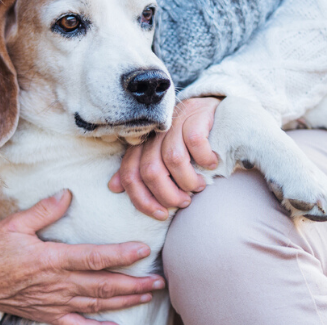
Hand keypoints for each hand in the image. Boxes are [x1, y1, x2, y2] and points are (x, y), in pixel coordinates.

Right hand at [0, 190, 163, 324]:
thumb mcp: (14, 224)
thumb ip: (43, 211)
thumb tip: (67, 194)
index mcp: (49, 259)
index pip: (93, 258)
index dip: (119, 255)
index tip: (141, 250)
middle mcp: (56, 284)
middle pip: (102, 285)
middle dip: (134, 283)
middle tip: (159, 279)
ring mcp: (53, 303)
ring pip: (96, 305)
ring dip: (125, 301)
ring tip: (147, 294)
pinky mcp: (47, 316)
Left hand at [108, 97, 221, 218]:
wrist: (212, 111)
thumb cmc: (185, 143)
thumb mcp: (160, 157)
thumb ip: (138, 171)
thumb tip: (113, 187)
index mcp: (141, 145)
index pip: (129, 174)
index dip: (141, 199)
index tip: (160, 214)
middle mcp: (154, 133)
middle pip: (150, 170)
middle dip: (167, 194)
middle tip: (183, 202)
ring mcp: (174, 123)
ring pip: (173, 159)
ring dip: (188, 181)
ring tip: (199, 187)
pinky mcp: (194, 115)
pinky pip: (195, 142)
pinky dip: (204, 159)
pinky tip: (211, 163)